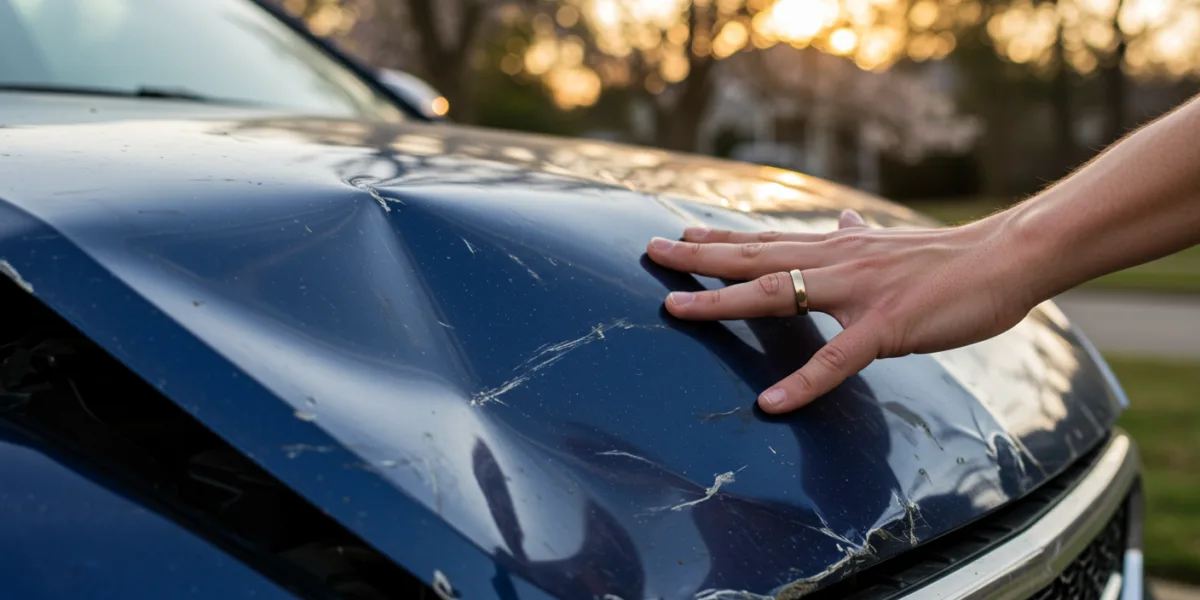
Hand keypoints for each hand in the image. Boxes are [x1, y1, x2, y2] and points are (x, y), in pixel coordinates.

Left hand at [646, 210, 1035, 413]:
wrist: (1006, 257)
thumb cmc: (951, 258)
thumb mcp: (892, 243)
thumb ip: (858, 238)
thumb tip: (842, 220)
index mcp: (838, 248)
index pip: (766, 240)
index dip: (719, 237)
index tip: (678, 233)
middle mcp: (837, 261)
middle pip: (753, 257)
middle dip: (698, 256)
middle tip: (651, 251)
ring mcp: (858, 293)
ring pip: (775, 295)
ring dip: (722, 303)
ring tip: (675, 309)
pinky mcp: (886, 327)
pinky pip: (835, 360)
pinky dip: (801, 383)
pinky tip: (770, 403)